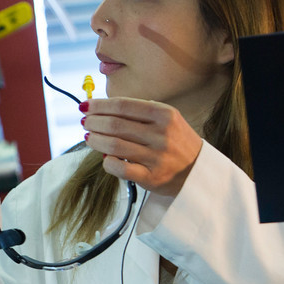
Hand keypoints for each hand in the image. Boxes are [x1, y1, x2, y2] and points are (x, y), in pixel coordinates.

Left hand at [82, 97, 203, 194]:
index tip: (86, 106)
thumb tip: (101, 108)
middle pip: (115, 125)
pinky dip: (107, 162)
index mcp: (165, 114)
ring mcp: (157, 157)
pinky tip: (104, 157)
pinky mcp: (151, 177)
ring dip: (95, 140)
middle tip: (85, 122)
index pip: (124, 106)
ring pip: (114, 145)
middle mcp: (162, 134)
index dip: (100, 105)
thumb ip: (138, 112)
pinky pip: (120, 168)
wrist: (198, 170)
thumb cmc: (175, 141)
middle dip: (94, 122)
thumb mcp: (166, 119)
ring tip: (89, 137)